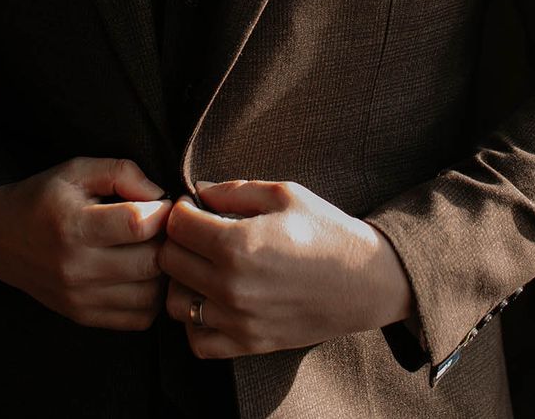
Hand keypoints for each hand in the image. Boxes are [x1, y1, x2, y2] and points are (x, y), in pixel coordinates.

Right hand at [0, 157, 171, 329]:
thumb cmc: (44, 198)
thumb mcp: (78, 169)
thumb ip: (124, 173)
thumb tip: (161, 196)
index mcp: (73, 226)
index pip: (139, 224)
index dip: (163, 211)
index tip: (163, 204)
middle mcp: (76, 268)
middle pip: (151, 262)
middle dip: (168, 242)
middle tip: (165, 229)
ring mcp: (80, 298)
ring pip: (151, 294)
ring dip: (164, 272)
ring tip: (154, 250)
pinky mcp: (84, 316)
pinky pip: (140, 317)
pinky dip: (152, 297)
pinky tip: (144, 275)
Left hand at [159, 179, 412, 357]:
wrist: (365, 280)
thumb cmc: (327, 231)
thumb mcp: (286, 194)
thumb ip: (235, 189)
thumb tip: (198, 190)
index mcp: (238, 244)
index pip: (176, 224)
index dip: (182, 208)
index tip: (196, 207)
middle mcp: (231, 286)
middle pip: (169, 260)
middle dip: (178, 240)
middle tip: (200, 232)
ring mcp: (238, 320)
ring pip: (175, 302)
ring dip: (182, 280)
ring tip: (205, 266)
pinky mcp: (248, 343)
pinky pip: (197, 340)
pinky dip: (196, 322)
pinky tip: (213, 300)